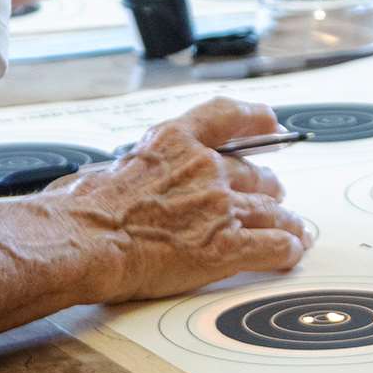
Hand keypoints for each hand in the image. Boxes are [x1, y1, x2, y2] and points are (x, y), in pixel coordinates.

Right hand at [50, 97, 314, 300]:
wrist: (82, 240)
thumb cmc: (78, 211)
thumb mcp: (104, 169)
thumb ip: (131, 170)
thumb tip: (122, 177)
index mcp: (173, 142)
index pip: (225, 116)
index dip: (253, 118)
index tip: (270, 121)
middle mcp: (205, 168)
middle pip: (255, 174)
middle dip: (267, 186)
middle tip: (273, 193)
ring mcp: (220, 206)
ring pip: (273, 211)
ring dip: (286, 222)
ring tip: (294, 230)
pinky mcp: (226, 247)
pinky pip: (274, 245)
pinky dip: (287, 250)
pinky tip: (290, 255)